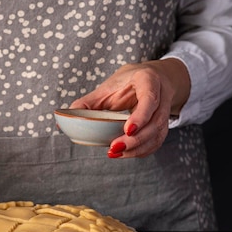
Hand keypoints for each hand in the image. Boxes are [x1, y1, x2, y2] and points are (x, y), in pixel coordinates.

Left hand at [70, 59, 190, 157]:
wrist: (153, 78)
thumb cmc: (127, 82)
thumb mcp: (108, 86)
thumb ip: (88, 102)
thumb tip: (65, 118)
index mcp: (148, 80)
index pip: (150, 98)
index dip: (140, 116)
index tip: (127, 130)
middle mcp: (161, 95)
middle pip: (155, 122)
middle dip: (135, 139)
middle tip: (114, 148)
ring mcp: (165, 110)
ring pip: (158, 134)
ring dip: (137, 148)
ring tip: (115, 153)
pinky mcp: (164, 124)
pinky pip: (157, 141)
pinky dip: (142, 150)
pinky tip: (126, 154)